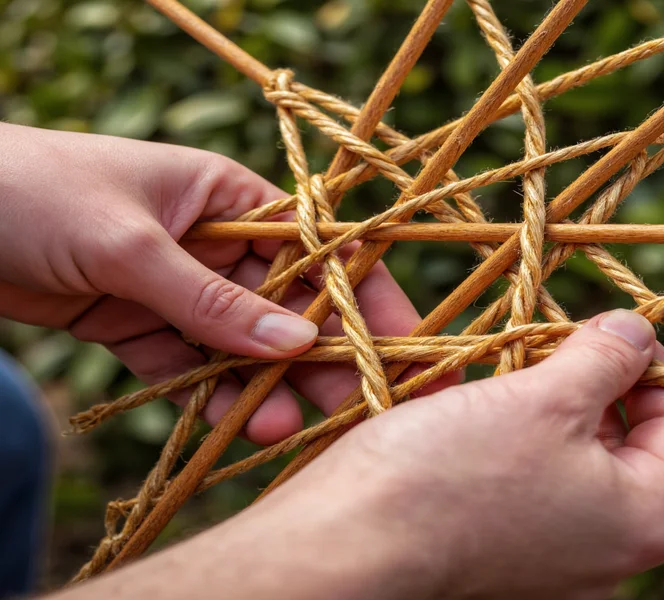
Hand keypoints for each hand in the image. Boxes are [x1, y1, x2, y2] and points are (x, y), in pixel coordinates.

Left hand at [0, 123, 456, 443]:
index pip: (316, 249)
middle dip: (322, 355)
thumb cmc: (34, 192)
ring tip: (287, 429)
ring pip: (243, 344)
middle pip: (287, 305)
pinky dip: (215, 394)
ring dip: (268, 385)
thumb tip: (301, 343)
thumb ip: (214, 301)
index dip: (364, 297)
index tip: (404, 345)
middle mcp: (216, 243)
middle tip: (356, 408)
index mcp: (229, 197)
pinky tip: (241, 422)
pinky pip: (194, 366)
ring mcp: (182, 288)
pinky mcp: (145, 326)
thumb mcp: (132, 245)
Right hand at [55, 310, 663, 599]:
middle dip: (590, 379)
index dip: (652, 360)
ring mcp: (553, 556)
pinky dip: (512, 436)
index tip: (606, 324)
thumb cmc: (451, 471)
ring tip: (503, 368)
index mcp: (642, 517)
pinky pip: (528, 479)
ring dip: (544, 402)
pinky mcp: (503, 550)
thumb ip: (607, 358)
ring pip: (570, 455)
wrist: (347, 541)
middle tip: (546, 340)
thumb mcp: (545, 398)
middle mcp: (606, 550)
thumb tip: (641, 331)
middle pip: (626, 439)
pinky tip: (475, 408)